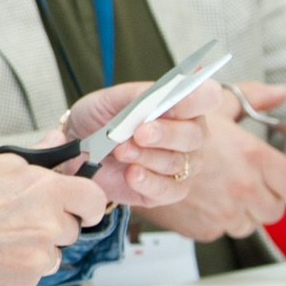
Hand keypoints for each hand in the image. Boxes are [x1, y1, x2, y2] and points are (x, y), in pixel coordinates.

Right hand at [0, 158, 109, 285]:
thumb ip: (38, 158)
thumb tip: (60, 144)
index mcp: (45, 191)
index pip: (94, 199)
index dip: (86, 202)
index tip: (80, 206)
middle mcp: (47, 227)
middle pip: (71, 229)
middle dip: (52, 223)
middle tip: (17, 217)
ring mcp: (36, 260)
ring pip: (51, 254)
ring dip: (34, 248)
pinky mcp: (21, 284)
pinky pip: (31, 276)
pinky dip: (16, 268)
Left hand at [54, 77, 224, 210]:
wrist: (78, 148)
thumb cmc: (101, 119)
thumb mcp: (109, 99)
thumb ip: (137, 96)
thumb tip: (158, 95)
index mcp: (184, 105)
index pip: (208, 97)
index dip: (195, 100)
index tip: (170, 104)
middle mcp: (190, 135)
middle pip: (194, 135)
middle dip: (166, 134)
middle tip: (139, 133)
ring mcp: (183, 165)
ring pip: (177, 163)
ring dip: (146, 157)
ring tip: (120, 151)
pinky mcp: (168, 191)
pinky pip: (169, 190)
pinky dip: (148, 182)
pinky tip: (131, 174)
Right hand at [138, 83, 285, 240]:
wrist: (122, 155)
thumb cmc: (167, 125)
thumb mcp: (212, 106)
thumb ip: (250, 98)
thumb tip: (279, 92)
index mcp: (251, 155)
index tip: (278, 179)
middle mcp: (241, 187)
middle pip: (274, 209)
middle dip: (263, 199)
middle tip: (245, 185)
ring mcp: (222, 212)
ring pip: (247, 224)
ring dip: (236, 211)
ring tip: (218, 193)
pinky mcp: (202, 229)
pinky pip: (219, 232)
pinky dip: (211, 219)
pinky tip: (199, 202)